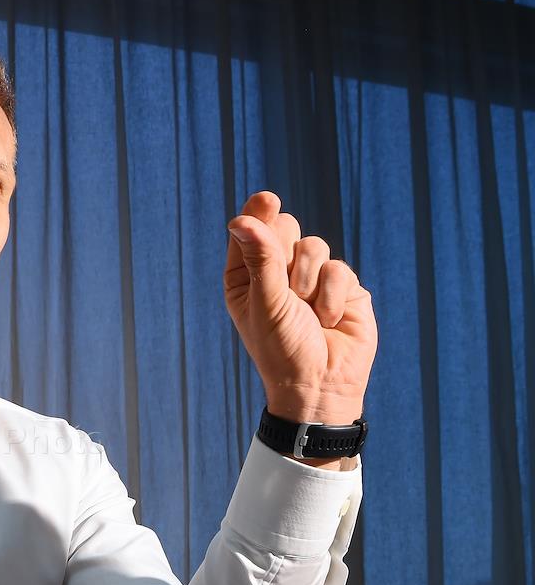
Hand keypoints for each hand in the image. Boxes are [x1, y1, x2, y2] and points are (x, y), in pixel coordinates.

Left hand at [224, 191, 377, 426]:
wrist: (321, 385)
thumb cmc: (282, 349)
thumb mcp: (266, 302)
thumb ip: (260, 257)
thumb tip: (241, 218)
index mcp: (246, 277)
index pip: (249, 230)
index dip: (257, 214)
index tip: (267, 200)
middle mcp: (276, 273)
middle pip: (285, 226)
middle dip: (288, 253)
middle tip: (287, 288)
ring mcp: (311, 277)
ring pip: (314, 245)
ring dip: (310, 281)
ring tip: (308, 314)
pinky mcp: (342, 287)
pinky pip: (340, 268)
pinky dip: (334, 295)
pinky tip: (329, 321)